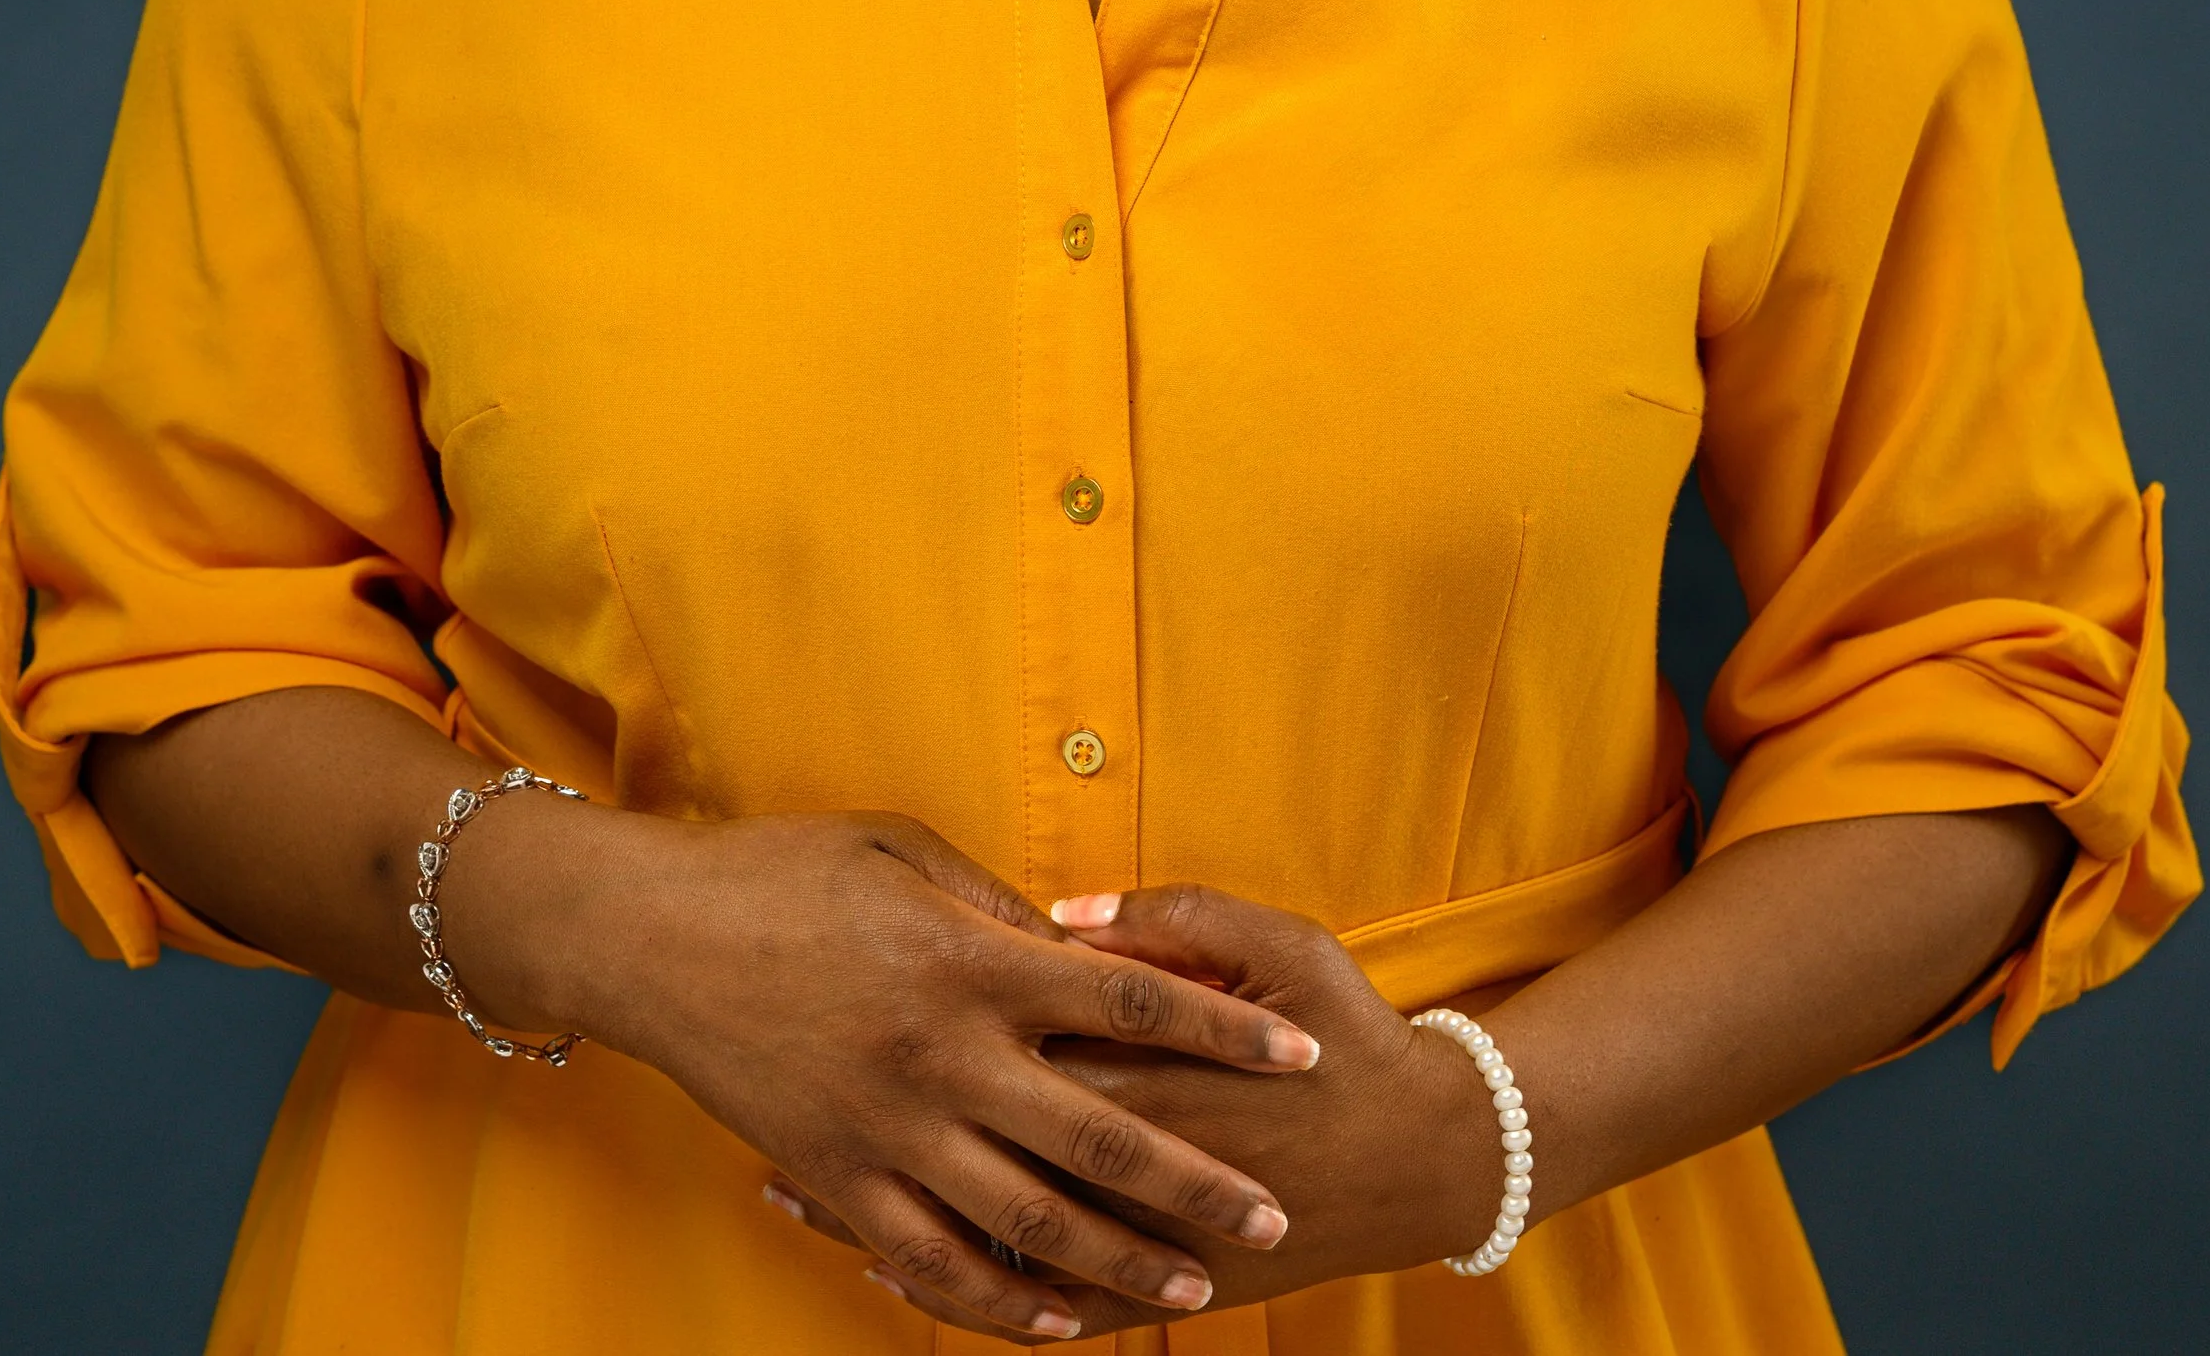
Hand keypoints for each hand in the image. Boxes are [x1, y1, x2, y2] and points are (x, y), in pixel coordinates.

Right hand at [481, 810, 1310, 1341]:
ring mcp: (890, 1129)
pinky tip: (1058, 1327)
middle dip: (1196, 1182)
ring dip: (1118, 1262)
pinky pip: (934, 1262)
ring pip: (1029, 1220)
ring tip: (1193, 1289)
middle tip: (1271, 1219)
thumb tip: (1078, 944)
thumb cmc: (782, 870)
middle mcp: (944, 1053)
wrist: (653, 938)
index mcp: (970, 957)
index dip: (1223, 1031)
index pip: (1131, 997)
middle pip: (1101, 1131)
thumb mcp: (901, 847)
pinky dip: (1001, 1305)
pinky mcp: (838, 1179)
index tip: (1300, 1057)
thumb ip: (996, 903)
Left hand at [762, 881, 1504, 1336]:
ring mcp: (1140, 1232)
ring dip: (885, 1209)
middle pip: (974, 1134)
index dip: (926, 1013)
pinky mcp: (1158, 1287)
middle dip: (875, 1113)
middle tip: (780, 1083)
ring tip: (791, 1186)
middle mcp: (1131, 1152)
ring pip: (985, 1229)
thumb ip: (1178, 918)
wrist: (1428, 1160)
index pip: (1017, 1035)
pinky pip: (1035, 1298)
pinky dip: (954, 1288)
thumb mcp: (1283, 946)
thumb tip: (1065, 912)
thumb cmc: (1351, 1036)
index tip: (843, 982)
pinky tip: (884, 1268)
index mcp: (1153, 1060)